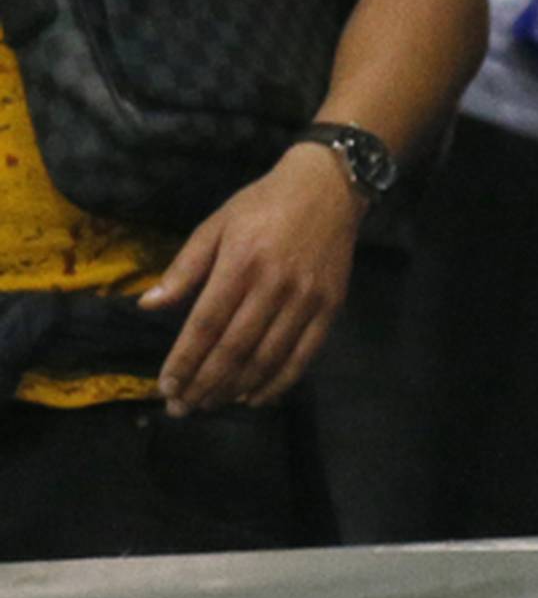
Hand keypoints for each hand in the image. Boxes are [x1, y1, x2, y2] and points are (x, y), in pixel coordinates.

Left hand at [139, 144, 360, 412]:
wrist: (326, 190)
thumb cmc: (262, 204)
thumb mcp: (216, 225)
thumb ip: (184, 268)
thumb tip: (148, 305)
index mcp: (240, 262)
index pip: (206, 324)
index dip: (185, 360)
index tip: (166, 386)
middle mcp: (273, 286)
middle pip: (234, 349)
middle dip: (204, 384)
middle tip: (183, 408)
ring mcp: (305, 302)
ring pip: (266, 359)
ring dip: (235, 389)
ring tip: (211, 405)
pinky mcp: (328, 311)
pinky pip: (301, 359)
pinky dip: (277, 384)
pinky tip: (254, 398)